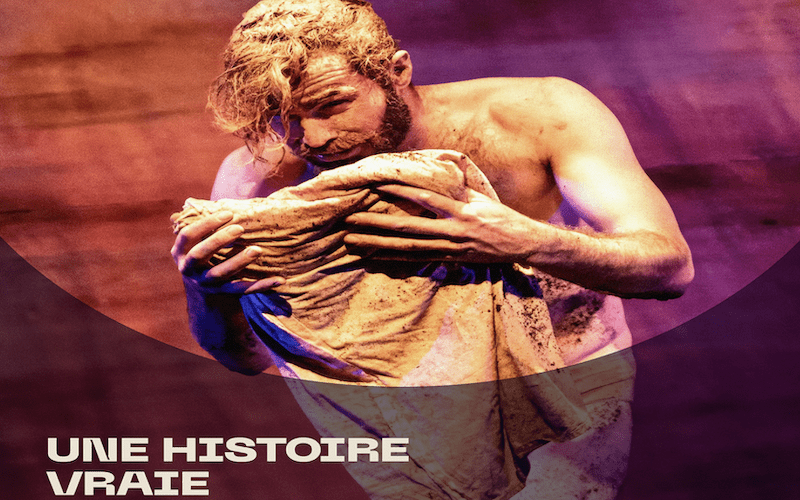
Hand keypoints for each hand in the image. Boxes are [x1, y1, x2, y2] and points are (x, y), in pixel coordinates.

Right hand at [171, 211, 283, 293]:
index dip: (206, 224)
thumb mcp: (197, 244)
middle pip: (200, 254)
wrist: (205, 295)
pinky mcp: (222, 294)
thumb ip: (205, 228)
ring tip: (258, 250)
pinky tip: (278, 279)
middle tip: (240, 228)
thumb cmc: (205, 257)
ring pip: (221, 273)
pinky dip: (261, 285)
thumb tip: (221, 203)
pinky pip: (242, 290)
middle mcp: (189, 269)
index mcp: (180, 252)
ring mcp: (205, 284)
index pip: (188, 235)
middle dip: (219, 240)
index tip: (228, 213)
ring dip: (239, 261)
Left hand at [343, 184, 537, 262]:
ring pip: (407, 247)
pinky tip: (373, 256)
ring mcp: (450, 248)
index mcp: (462, 211)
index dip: (401, 192)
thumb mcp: (481, 197)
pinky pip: (416, 260)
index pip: (426, 199)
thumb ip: (457, 187)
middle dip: (376, 224)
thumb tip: (437, 168)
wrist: (523, 244)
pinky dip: (393, 258)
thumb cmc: (502, 216)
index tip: (377, 185)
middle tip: (349, 220)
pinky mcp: (449, 260)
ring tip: (352, 241)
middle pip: (408, 228)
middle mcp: (453, 231)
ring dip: (377, 244)